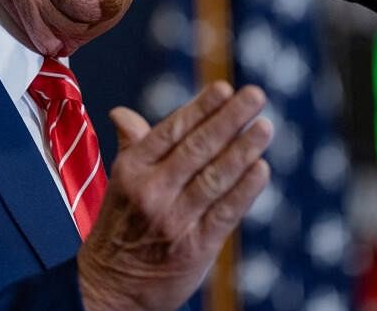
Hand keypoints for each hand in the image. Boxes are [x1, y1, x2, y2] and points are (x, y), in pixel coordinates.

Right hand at [77, 81, 272, 310]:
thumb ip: (132, 146)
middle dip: (228, 119)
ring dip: (243, 150)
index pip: (171, 131)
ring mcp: (174, 220)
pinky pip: (225, 212)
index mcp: (132, 169)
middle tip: (255, 95)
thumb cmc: (119, 228)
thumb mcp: (119, 184)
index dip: (200, 108)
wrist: (111, 289)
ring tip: (265, 127)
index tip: (224, 87)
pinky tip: (261, 169)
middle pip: (197, 148)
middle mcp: (152, 191)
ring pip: (214, 177)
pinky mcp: (195, 247)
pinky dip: (244, 190)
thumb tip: (122, 113)